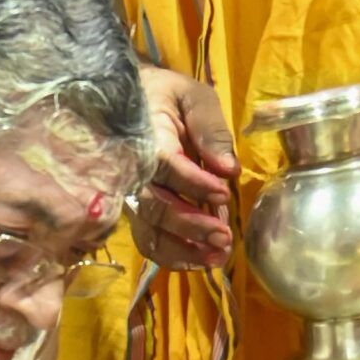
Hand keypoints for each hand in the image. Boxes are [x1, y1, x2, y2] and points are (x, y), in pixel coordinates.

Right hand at [127, 65, 236, 270]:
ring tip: (216, 258)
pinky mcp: (137, 213)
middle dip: (190, 226)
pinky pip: (148, 242)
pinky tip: (199, 262)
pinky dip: (173, 257)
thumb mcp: (193, 98)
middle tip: (223, 238)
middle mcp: (132, 173)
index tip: (222, 194)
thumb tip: (227, 169)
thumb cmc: (167, 97)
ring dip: (183, 250)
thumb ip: (210, 128)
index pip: (166, 166)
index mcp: (145, 137)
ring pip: (149, 233)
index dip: (193, 184)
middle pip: (154, 207)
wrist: (132, 102)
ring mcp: (131, 197)